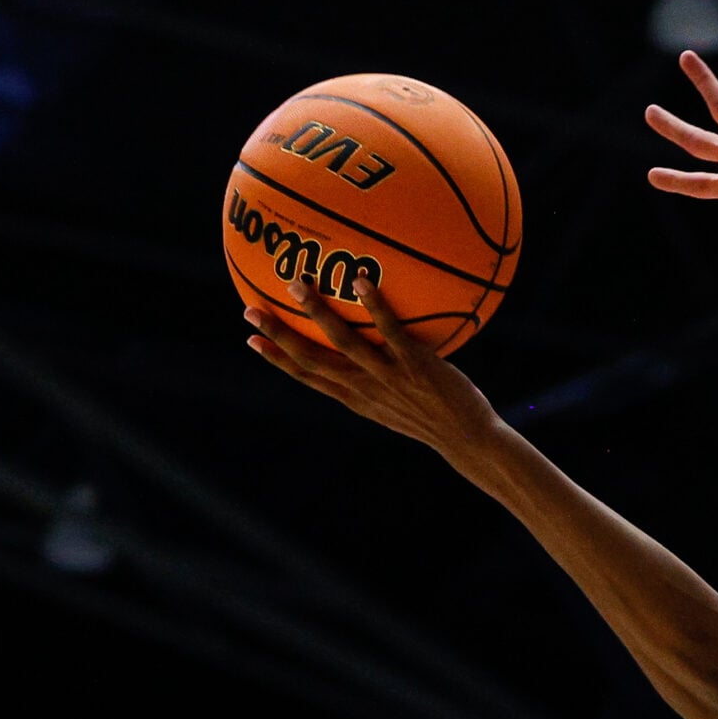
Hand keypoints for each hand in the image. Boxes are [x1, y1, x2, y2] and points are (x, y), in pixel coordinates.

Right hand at [244, 277, 501, 457]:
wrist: (467, 438)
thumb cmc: (433, 417)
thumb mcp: (394, 404)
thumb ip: (375, 380)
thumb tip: (365, 352)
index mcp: (354, 398)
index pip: (306, 377)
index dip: (276, 358)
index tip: (251, 338)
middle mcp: (364, 388)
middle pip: (311, 359)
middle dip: (278, 334)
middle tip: (250, 308)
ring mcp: (388, 377)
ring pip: (343, 342)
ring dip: (317, 312)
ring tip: (297, 284)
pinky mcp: (415, 365)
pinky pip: (390, 331)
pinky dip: (373, 306)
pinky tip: (360, 280)